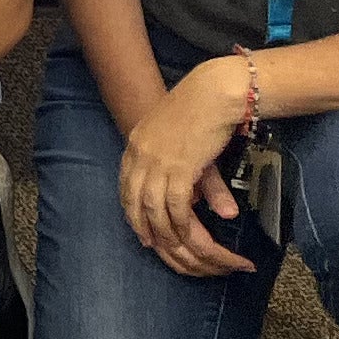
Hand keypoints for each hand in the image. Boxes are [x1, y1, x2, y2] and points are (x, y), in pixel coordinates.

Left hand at [118, 55, 259, 277]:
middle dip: (142, 227)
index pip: (126, 185)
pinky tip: (190, 234)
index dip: (132, 210)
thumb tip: (201, 201)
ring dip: (165, 232)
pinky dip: (181, 223)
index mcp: (136, 144)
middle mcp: (140, 154)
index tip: (140, 228)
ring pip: (153, 208)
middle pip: (134, 201)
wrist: (212, 91)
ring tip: (177, 247)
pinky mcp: (178, 167)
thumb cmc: (200, 110)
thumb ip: (188, 173)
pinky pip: (175, 205)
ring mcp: (157, 161)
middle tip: (154, 246)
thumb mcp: (183, 141)